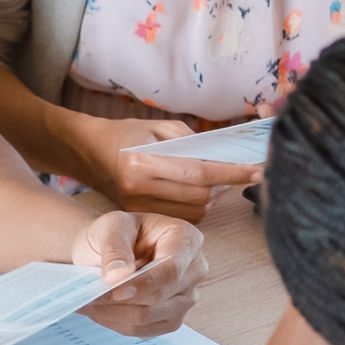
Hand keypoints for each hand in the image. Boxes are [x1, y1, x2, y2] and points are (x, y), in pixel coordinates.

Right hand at [69, 114, 261, 220]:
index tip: (257, 170)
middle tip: (234, 172)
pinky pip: (180, 216)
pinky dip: (196, 206)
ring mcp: (137, 206)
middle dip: (224, 185)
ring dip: (212, 197)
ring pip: (194, 211)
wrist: (87, 151)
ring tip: (212, 180)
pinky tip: (194, 192)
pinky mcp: (137, 215)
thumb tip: (224, 156)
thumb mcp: (157, 127)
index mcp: (142, 161)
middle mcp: (139, 188)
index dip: (232, 172)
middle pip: (200, 196)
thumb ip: (191, 141)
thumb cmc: (124, 134)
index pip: (198, 172)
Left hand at [70, 210, 206, 337]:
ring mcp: (186, 297)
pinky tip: (99, 311)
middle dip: (121, 300)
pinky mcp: (171, 318)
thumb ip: (115, 250)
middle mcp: (194, 270)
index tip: (116, 291)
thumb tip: (118, 278)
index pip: (172, 269)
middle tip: (88, 298)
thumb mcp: (111, 228)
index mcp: (187, 239)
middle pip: (161, 297)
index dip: (144, 284)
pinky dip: (117, 323)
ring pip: (151, 317)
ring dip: (115, 314)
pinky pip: (145, 330)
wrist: (111, 247)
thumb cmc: (117, 232)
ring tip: (88, 303)